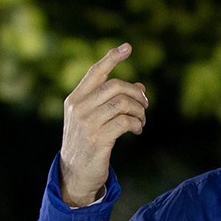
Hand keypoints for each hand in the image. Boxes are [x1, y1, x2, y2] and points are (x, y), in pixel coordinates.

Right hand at [59, 43, 148, 206]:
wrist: (75, 173)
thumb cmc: (88, 142)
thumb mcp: (95, 118)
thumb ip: (113, 101)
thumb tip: (141, 87)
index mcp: (76, 99)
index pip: (95, 72)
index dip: (112, 58)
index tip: (128, 46)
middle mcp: (79, 108)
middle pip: (115, 86)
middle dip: (136, 94)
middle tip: (145, 106)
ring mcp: (87, 123)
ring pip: (122, 104)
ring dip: (139, 111)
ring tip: (141, 120)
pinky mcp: (97, 139)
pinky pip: (125, 122)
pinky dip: (136, 124)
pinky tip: (137, 129)